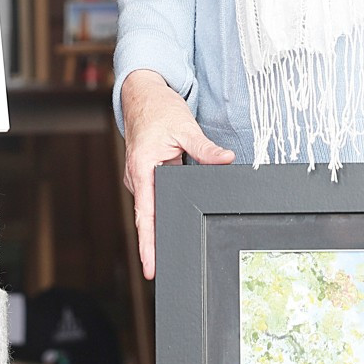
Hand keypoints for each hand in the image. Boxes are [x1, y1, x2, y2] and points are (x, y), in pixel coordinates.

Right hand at [120, 69, 233, 279]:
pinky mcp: (147, 175)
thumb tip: (226, 160)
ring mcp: (141, 178)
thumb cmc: (158, 109)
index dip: (148, 244)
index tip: (151, 267)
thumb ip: (205, 148)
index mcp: (143, 168)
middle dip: (156, 243)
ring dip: (163, 223)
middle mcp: (137, 177)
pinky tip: (176, 219)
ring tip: (172, 250)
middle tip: (169, 269)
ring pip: (153, 207)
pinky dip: (165, 207)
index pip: (146, 215)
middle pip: (149, 217)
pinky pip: (156, 197)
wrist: (142, 94)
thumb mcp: (185, 127)